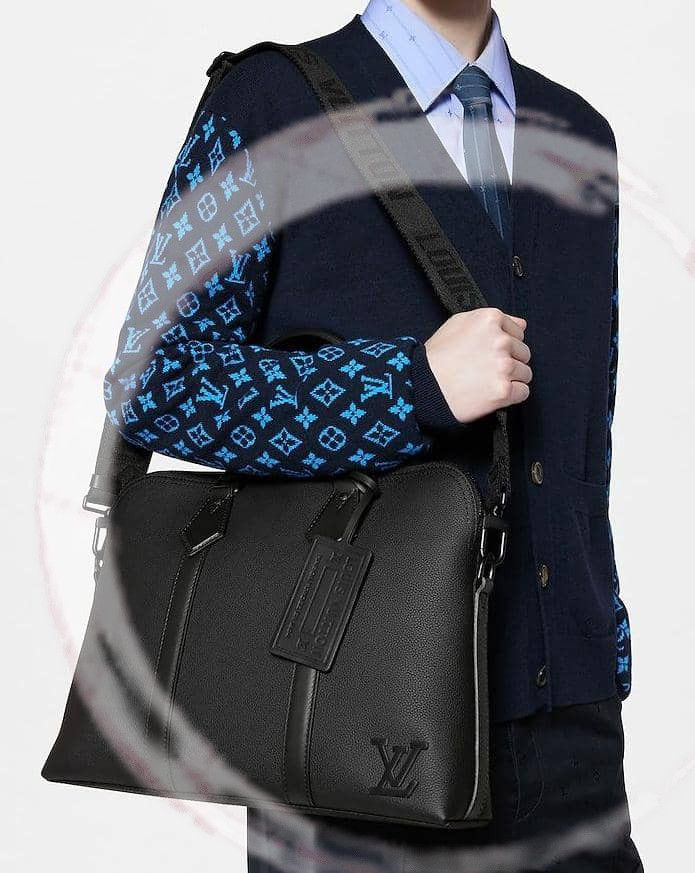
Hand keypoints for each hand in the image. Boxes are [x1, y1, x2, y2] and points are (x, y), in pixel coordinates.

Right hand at [424, 308, 531, 424]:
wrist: (422, 387)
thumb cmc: (436, 357)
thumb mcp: (457, 324)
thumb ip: (491, 320)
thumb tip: (521, 325)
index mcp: (490, 319)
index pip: (518, 332)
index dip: (504, 344)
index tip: (489, 353)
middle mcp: (501, 340)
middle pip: (523, 353)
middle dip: (509, 361)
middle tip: (486, 369)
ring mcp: (504, 366)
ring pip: (525, 373)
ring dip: (511, 379)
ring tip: (487, 382)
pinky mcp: (504, 390)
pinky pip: (523, 392)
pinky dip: (512, 396)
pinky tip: (493, 393)